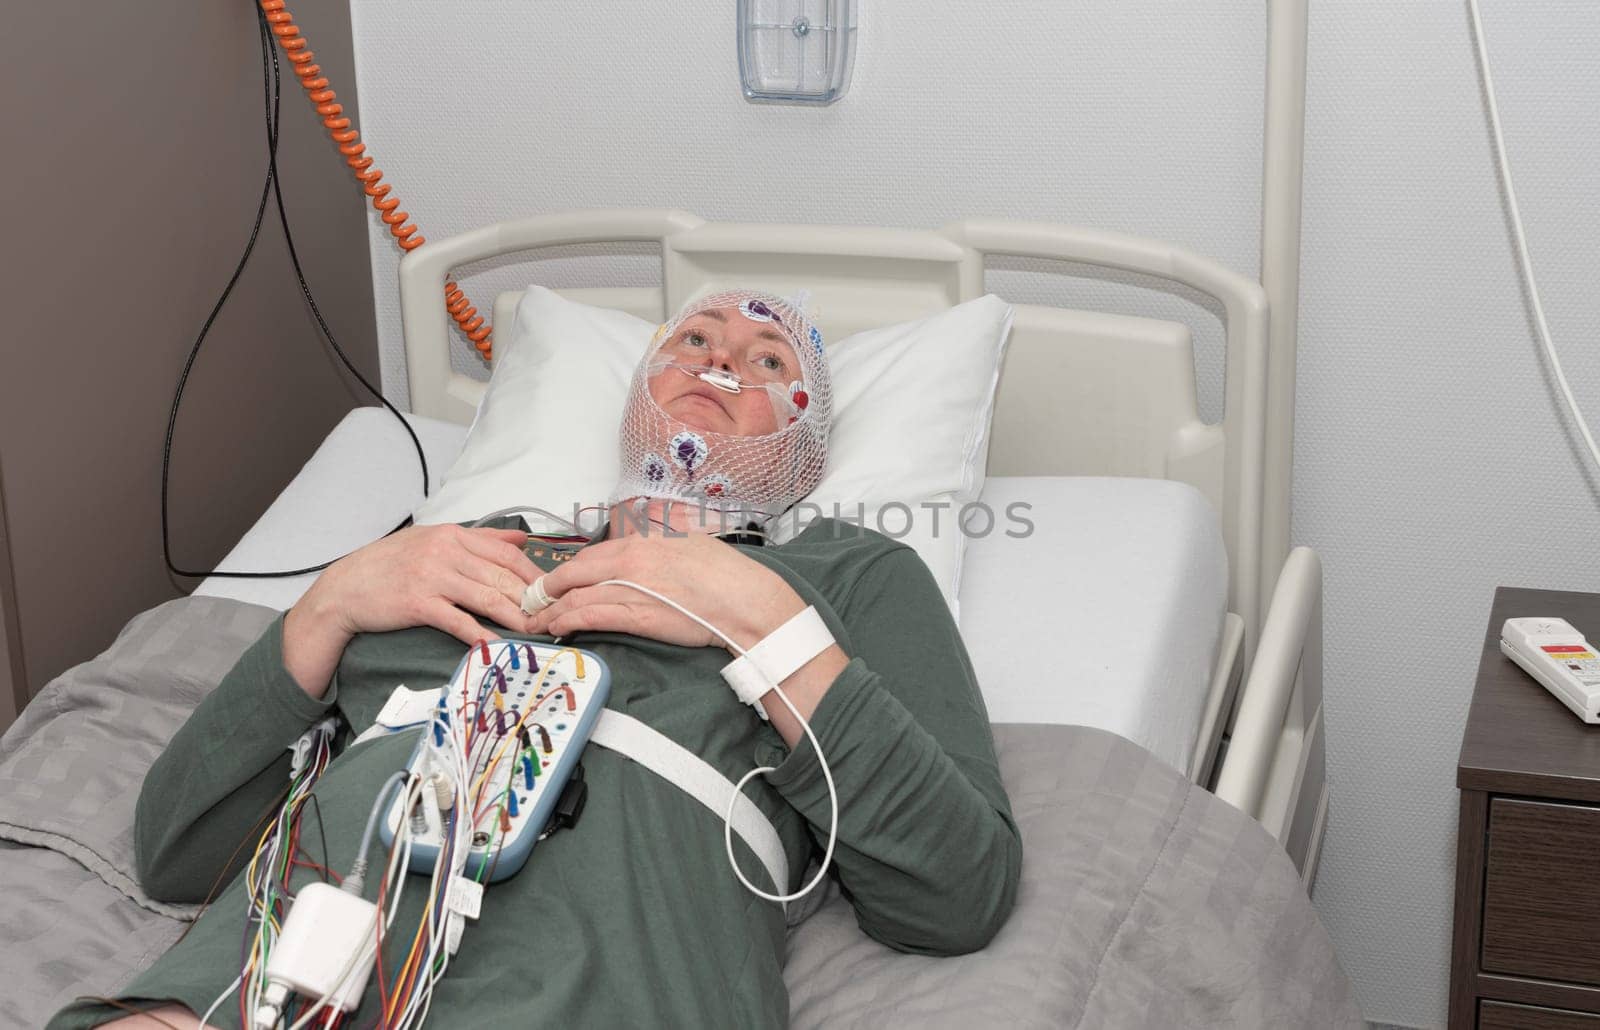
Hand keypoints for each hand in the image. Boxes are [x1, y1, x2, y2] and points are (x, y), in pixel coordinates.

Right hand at [284, 524, 539, 697]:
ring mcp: (432, 577)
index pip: (505, 554)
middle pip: (501, 577)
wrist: (345, 588)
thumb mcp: (433, 540)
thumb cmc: (389, 565)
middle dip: (530, 600)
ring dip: (514, 618)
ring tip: (534, 632)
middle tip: (550, 617)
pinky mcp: (419, 603)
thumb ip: (479, 539)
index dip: (533, 575)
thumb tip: (520, 539)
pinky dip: (480, 634)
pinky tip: (496, 645)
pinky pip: (458, 620)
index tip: (550, 592)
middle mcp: (444, 551)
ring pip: (486, 598)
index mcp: (452, 535)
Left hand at [525, 532, 805, 652]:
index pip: (591, 554)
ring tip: (536, 621)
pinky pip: (589, 615)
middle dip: (547, 588)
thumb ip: (660, 540)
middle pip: (573, 573)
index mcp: (642, 541)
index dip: (567, 570)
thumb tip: (646, 538)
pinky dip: (567, 621)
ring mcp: (630, 587)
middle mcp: (629, 560)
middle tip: (531, 601)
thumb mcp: (689, 541)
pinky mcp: (634, 615)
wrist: (742, 600)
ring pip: (575, 596)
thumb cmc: (724, 574)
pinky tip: (557, 628)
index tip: (556, 581)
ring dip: (550, 610)